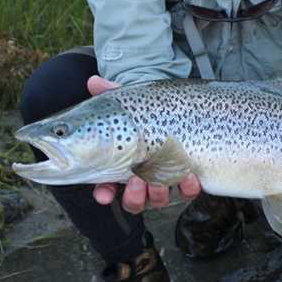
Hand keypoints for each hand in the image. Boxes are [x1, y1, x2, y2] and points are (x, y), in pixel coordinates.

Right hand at [87, 75, 201, 213]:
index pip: (106, 188)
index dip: (104, 193)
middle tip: (136, 180)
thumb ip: (110, 92)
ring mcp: (165, 181)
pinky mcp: (187, 179)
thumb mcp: (129, 102)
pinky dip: (188, 185)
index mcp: (121, 166)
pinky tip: (189, 173)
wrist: (179, 109)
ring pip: (158, 199)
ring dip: (158, 191)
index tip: (103, 194)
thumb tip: (93, 81)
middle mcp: (142, 179)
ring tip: (161, 176)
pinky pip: (188, 191)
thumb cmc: (146, 112)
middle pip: (133, 200)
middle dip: (133, 195)